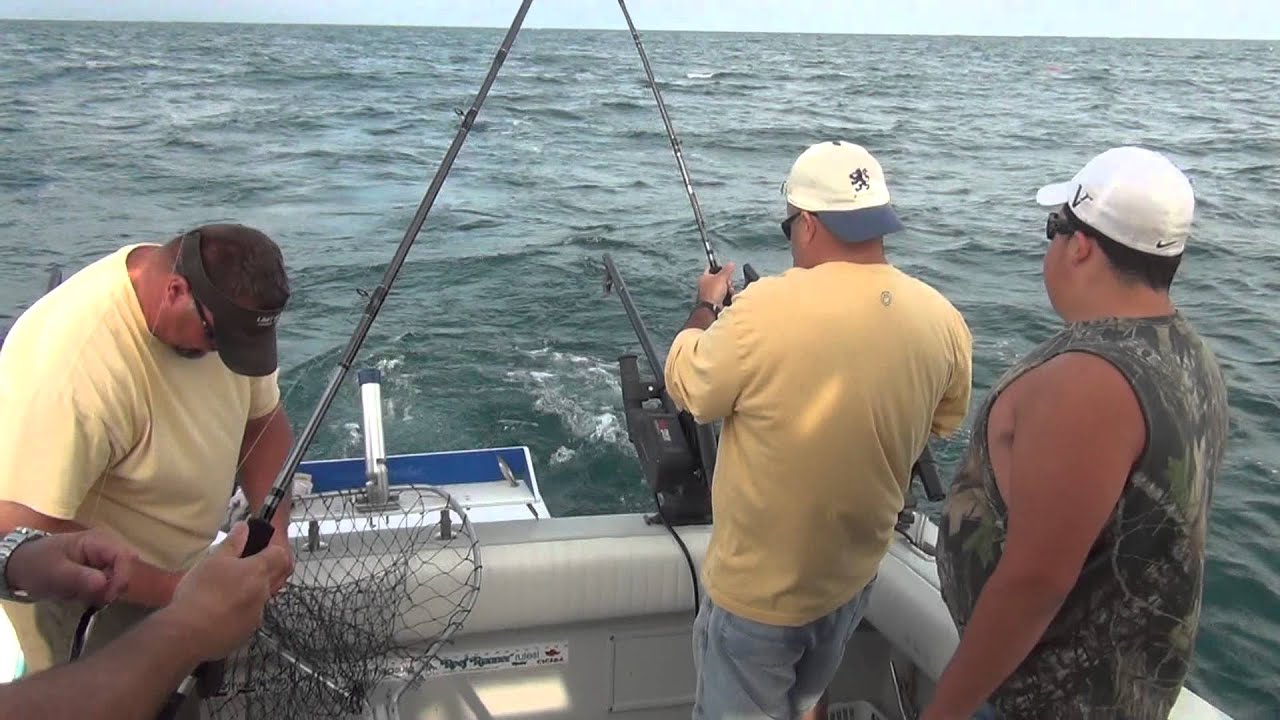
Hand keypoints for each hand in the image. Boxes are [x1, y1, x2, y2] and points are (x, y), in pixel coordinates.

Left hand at [5, 528, 135, 604]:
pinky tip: (84, 595)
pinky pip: (111, 584)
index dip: (122, 577)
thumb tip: (104, 584)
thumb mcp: (54, 572)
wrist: (23, 565)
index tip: (107, 597)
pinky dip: (100, 593)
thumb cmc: (37, 564)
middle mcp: (107, 547)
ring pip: (120, 579)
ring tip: (83, 596)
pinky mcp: (102, 569)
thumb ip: (79, 578)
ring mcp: (105, 558)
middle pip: (127, 569)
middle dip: (113, 587)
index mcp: (98, 540)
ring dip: (105, 592)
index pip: (125, 557)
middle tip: (93, 599)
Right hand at [159, 521, 290, 661]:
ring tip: (229, 590)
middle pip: (278, 575)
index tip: (258, 547)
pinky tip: (223, 610)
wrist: (188, 634)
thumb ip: (233, 544)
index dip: (272, 548)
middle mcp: (264, 593)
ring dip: (254, 590)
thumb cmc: (199, 592)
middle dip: (269, 567)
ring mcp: (258, 615)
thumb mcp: (212, 561)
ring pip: (264, 597)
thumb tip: (244, 527)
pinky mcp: (248, 632)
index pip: (280, 554)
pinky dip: (243, 610)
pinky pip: (252, 615)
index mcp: (258, 572)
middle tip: (245, 566)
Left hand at [696, 261, 735, 305]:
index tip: (725, 269)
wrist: (711, 309)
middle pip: (720, 278)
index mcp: (704, 277)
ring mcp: (710, 293)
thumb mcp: (721, 277)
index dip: (719, 267)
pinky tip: (729, 297)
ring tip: (728, 291)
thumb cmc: (713, 292)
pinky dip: (728, 296)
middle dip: (727, 281)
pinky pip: (724, 295)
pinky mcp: (715, 300)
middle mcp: (706, 285)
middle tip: (728, 283)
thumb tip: (731, 263)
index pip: (711, 268)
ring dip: (728, 289)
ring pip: (723, 287)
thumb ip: (727, 270)